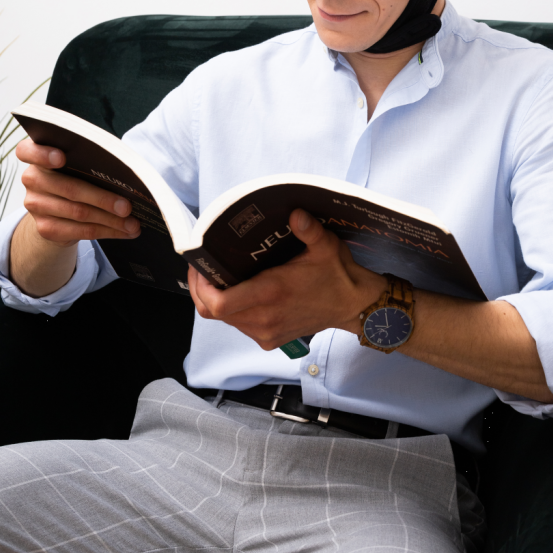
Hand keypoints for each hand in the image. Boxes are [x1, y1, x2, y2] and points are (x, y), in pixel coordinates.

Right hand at [16, 137, 140, 247]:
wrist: (58, 211)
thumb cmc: (76, 176)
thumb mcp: (79, 164)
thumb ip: (90, 162)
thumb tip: (126, 176)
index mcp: (37, 156)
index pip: (27, 151)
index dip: (43, 154)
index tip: (61, 157)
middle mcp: (32, 179)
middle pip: (69, 188)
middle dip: (103, 199)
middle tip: (128, 207)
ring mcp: (35, 205)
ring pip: (79, 213)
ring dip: (111, 220)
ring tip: (133, 223)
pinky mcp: (45, 228)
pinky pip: (80, 231)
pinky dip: (108, 231)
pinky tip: (125, 231)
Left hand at [188, 208, 387, 349]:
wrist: (353, 306)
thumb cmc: (337, 275)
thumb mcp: (326, 246)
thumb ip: (309, 230)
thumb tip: (295, 213)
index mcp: (271, 294)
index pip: (218, 303)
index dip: (200, 287)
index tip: (200, 267)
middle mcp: (264, 318)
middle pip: (213, 312)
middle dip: (202, 290)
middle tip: (204, 268)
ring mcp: (266, 332)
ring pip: (225, 320)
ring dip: (217, 300)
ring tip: (220, 277)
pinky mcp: (270, 339)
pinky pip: (240, 327)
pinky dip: (233, 311)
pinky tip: (239, 292)